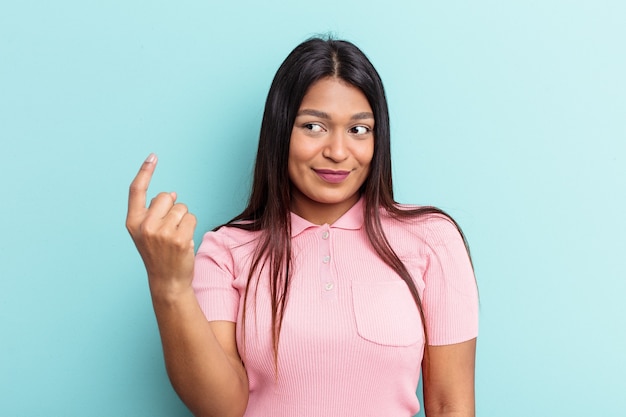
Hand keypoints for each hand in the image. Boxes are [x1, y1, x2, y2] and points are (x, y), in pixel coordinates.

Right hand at [126, 154, 196, 296]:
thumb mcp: (148, 232)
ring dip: (183, 219)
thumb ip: (154, 212)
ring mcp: (162, 232)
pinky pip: (191, 217)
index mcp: (133, 223)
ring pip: (181, 207)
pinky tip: (184, 241)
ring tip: (176, 238)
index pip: (137, 191)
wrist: (167, 281)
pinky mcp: (179, 238)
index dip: (144, 172)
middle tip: (168, 230)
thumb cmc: (159, 254)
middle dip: (171, 208)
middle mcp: (144, 226)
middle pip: (165, 197)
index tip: (153, 156)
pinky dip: (191, 227)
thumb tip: (171, 193)